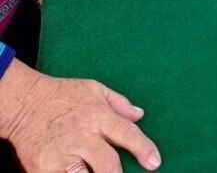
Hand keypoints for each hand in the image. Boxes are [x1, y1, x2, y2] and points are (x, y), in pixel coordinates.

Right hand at [0, 59, 160, 172]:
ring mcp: (61, 154)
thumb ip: (119, 103)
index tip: (155, 162)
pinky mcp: (43, 168)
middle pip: (108, 164)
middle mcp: (81, 135)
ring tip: (93, 171)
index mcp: (97, 115)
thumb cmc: (63, 95)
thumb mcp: (94, 88)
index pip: (126, 133)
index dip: (143, 148)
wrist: (25, 102)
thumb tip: (140, 114)